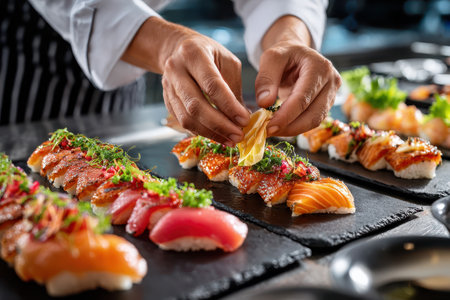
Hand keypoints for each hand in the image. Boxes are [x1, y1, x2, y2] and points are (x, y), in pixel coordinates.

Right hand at [122, 17, 249, 145]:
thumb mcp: (227, 62)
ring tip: (230, 140)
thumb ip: (234, 89)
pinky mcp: (166, 100)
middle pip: (196, 105)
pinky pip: (182, 122)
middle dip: (219, 125)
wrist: (179, 49)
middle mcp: (176, 69)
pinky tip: (217, 136)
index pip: (212, 85)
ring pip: (186, 118)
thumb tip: (242, 118)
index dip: (229, 106)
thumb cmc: (209, 54)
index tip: (244, 120)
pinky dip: (201, 132)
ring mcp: (168, 86)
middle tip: (238, 136)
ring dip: (210, 133)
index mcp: (194, 54)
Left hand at [255, 16, 341, 136]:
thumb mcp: (271, 58)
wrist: (297, 54)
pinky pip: (313, 120)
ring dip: (293, 129)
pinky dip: (296, 127)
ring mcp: (332, 94)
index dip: (286, 115)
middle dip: (290, 127)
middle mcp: (331, 81)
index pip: (303, 97)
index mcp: (319, 67)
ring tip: (273, 130)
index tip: (268, 126)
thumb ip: (266, 79)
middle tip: (268, 132)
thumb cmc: (284, 55)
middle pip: (314, 114)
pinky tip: (281, 127)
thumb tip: (265, 103)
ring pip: (315, 120)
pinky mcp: (327, 104)